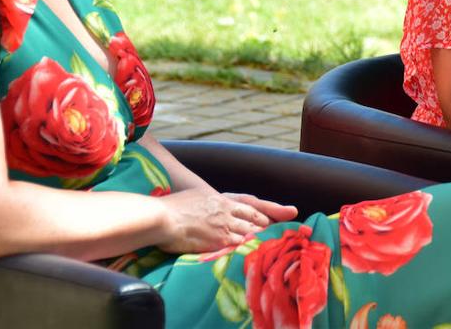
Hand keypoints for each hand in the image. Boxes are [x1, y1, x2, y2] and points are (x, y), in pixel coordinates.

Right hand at [156, 189, 297, 253]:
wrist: (161, 216)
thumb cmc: (172, 207)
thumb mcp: (195, 197)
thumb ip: (207, 201)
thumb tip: (207, 204)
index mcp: (221, 198)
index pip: (252, 203)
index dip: (272, 208)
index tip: (290, 211)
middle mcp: (226, 210)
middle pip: (256, 217)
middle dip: (272, 225)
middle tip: (287, 231)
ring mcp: (224, 225)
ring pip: (250, 232)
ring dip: (262, 239)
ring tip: (276, 245)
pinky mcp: (218, 241)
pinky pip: (239, 246)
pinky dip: (249, 250)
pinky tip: (257, 254)